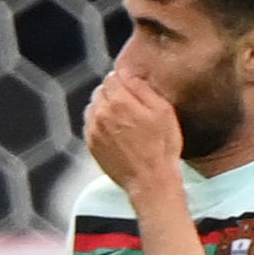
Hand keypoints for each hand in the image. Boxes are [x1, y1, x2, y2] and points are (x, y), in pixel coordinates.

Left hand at [84, 69, 183, 197]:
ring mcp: (93, 129)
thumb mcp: (163, 111)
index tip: (133, 88)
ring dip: (105, 107)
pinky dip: (100, 122)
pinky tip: (116, 131)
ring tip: (124, 119)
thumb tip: (127, 74)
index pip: (112, 77)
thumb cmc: (162, 146)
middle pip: (101, 91)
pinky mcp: (90, 143)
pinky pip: (90, 124)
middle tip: (131, 104)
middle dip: (114, 93)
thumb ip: (142, 88)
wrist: (150, 180)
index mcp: (119, 102)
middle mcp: (101, 113)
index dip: (124, 80)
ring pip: (93, 106)